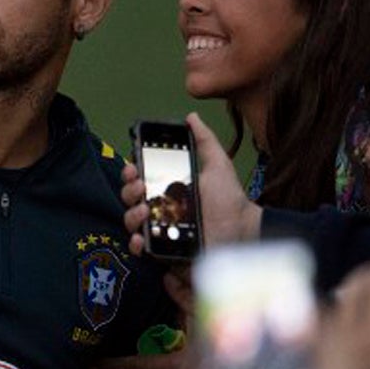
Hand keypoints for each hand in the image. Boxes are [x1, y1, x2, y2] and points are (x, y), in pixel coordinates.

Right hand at [124, 115, 256, 255]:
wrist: (241, 228)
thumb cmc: (229, 199)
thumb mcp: (216, 164)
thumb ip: (204, 140)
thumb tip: (191, 117)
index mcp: (166, 187)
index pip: (138, 178)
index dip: (130, 172)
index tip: (133, 166)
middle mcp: (158, 208)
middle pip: (129, 198)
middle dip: (128, 190)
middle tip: (140, 186)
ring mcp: (158, 230)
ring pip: (130, 222)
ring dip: (131, 214)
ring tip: (144, 210)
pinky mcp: (161, 251)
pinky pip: (140, 249)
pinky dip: (135, 244)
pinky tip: (141, 238)